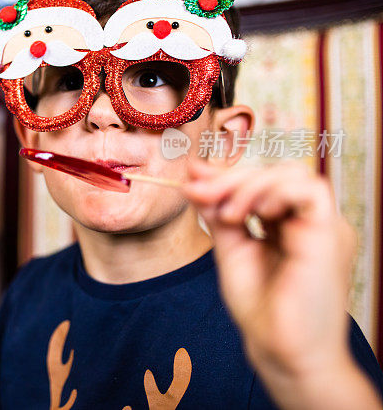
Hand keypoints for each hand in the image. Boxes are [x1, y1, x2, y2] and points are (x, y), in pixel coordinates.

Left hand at [183, 160, 380, 409]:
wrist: (280, 350)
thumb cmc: (261, 309)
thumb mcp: (231, 248)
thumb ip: (217, 211)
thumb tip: (195, 174)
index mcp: (289, 225)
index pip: (263, 181)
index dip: (227, 176)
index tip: (192, 179)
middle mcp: (310, 223)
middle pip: (276, 172)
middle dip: (231, 178)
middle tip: (199, 192)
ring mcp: (323, 227)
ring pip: (293, 174)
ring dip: (250, 184)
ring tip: (228, 214)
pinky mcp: (330, 234)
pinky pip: (311, 190)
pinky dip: (275, 192)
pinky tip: (253, 214)